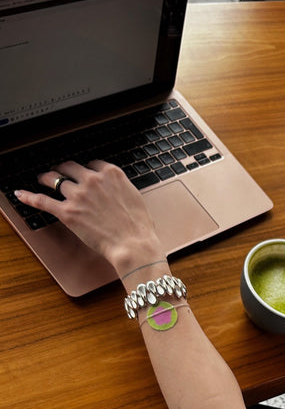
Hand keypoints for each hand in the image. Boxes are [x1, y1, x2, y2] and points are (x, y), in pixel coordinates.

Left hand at [15, 159, 164, 274]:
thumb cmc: (138, 226)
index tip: (83, 173)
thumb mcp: (135, 197)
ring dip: (47, 178)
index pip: (92, 164)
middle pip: (70, 167)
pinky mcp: (67, 212)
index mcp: (111, 174)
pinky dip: (30, 197)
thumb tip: (115, 191)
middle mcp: (92, 180)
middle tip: (59, 172)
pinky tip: (22, 194)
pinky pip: (43, 201)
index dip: (86, 170)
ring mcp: (78, 195)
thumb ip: (121, 188)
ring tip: (42, 179)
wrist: (133, 244)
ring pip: (55, 180)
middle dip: (64, 169)